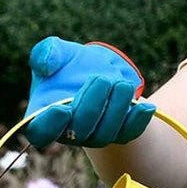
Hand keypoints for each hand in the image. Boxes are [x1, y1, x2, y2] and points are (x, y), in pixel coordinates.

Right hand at [23, 36, 155, 147]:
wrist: (96, 68)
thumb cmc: (69, 62)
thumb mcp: (56, 51)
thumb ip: (45, 53)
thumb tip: (46, 64)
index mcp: (43, 115)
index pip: (40, 132)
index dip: (49, 126)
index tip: (62, 108)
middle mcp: (68, 132)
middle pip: (79, 132)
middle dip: (92, 106)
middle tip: (102, 79)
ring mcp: (94, 136)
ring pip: (105, 133)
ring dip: (115, 108)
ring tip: (121, 83)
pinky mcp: (118, 134)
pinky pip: (128, 133)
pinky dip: (138, 121)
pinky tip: (146, 106)